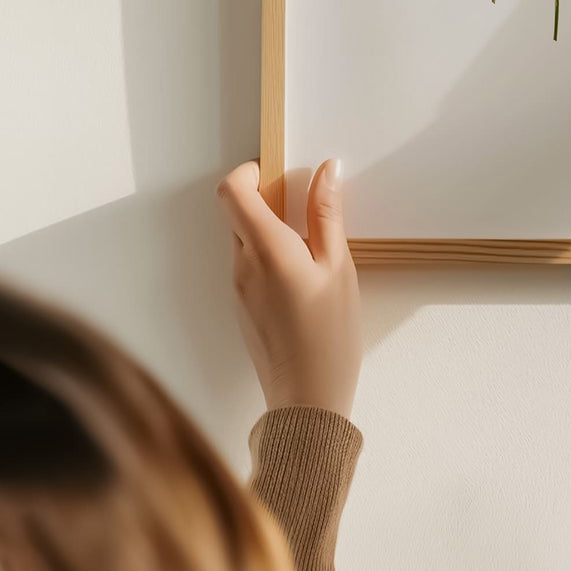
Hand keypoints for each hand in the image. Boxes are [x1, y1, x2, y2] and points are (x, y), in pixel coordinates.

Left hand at [216, 159, 360, 417]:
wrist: (306, 400)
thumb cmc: (329, 335)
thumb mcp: (338, 267)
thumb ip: (328, 215)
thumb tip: (326, 170)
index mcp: (265, 249)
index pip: (233, 193)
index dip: (248, 172)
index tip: (276, 170)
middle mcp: (243, 265)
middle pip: (238, 215)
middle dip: (266, 200)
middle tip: (305, 205)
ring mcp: (239, 289)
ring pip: (244, 241)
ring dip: (270, 229)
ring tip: (313, 247)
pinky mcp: (243, 307)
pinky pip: (250, 267)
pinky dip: (271, 256)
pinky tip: (304, 277)